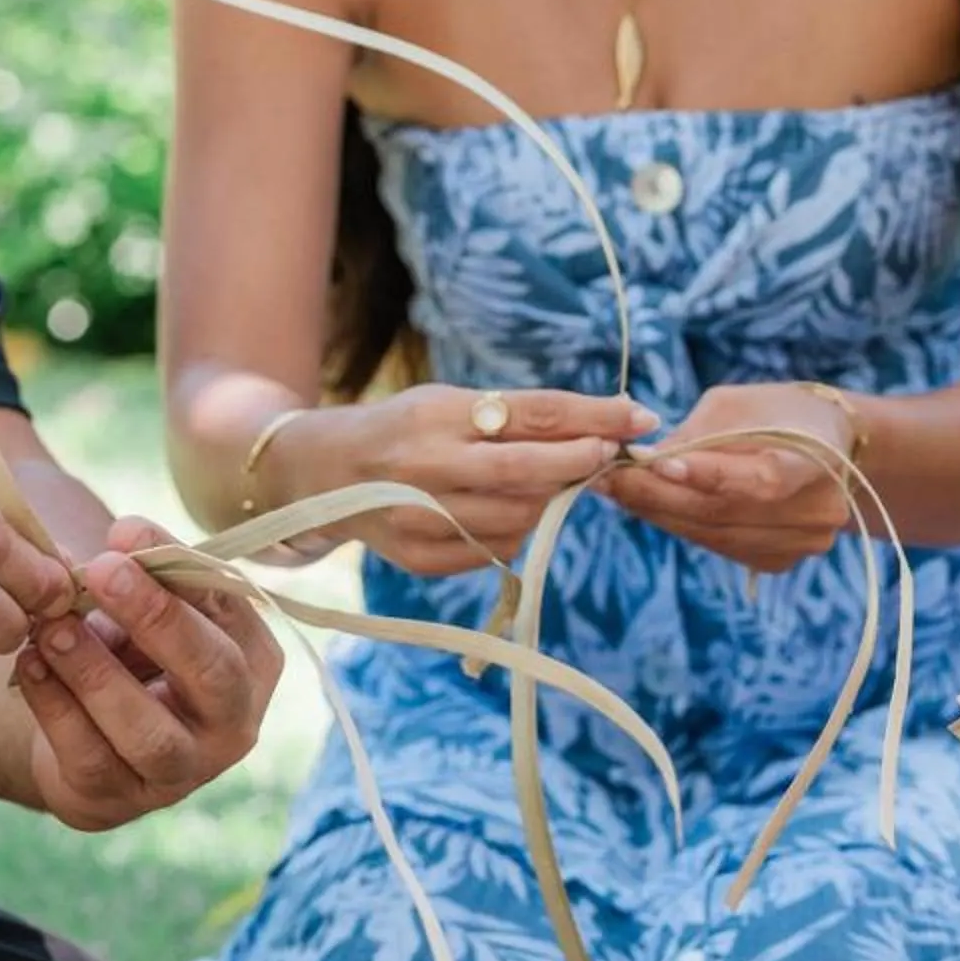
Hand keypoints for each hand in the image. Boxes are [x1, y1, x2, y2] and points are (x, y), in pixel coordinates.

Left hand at [14, 516, 285, 830]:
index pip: (229, 607)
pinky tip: (29, 666)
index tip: (123, 531)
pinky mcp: (123, 801)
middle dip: (157, 618)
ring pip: (148, 731)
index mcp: (254, 660)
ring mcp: (183, 772)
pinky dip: (55, 707)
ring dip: (95, 673)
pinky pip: (91, 757)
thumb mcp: (144, 610)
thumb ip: (141, 573)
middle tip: (100, 572)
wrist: (87, 735)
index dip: (179, 568)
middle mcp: (235, 722)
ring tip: (51, 627)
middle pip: (212, 673)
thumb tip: (122, 537)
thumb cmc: (129, 653)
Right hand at [284, 385, 654, 574]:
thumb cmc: (404, 430)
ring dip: (552, 500)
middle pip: (530, 469)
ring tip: (557, 481)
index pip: (534, 414)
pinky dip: (518, 530)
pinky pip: (494, 551)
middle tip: (610, 453)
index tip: (639, 416)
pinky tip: (517, 511)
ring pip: (519, 516)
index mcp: (437, 415)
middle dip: (581, 461)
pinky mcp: (418, 558)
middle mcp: (425, 466)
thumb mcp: (447, 402)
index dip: (594, 416)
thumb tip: (599, 427)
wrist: (321, 475)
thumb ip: (513, 416)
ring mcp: (419, 517)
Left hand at [601, 382, 857, 573]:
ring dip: (658, 513)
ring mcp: (801, 543)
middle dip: (656, 495)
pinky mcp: (779, 561)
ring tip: (616, 489)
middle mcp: (816, 509)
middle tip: (606, 476)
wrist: (828, 445)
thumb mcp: (737, 405)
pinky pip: (717, 546)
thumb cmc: (774, 413)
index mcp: (816, 457)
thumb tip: (641, 462)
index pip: (762, 479)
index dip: (707, 475)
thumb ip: (696, 436)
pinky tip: (650, 505)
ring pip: (713, 535)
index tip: (656, 462)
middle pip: (725, 513)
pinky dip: (680, 526)